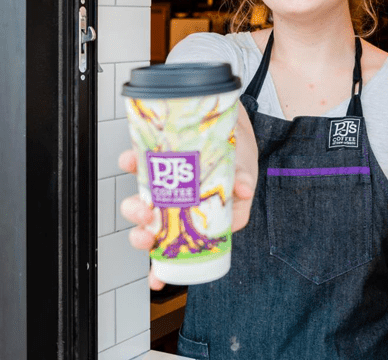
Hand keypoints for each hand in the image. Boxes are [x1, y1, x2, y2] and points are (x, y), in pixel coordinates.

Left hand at [119, 102, 258, 289]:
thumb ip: (243, 182)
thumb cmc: (238, 152)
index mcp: (201, 215)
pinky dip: (131, 163)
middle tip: (147, 231)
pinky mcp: (157, 159)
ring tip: (142, 203)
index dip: (165, 265)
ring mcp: (166, 182)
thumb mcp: (245, 170)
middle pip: (156, 228)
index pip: (181, 247)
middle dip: (144, 235)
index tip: (156, 279)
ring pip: (143, 202)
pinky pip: (137, 164)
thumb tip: (242, 189)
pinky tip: (132, 161)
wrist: (229, 119)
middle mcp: (180, 202)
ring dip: (135, 207)